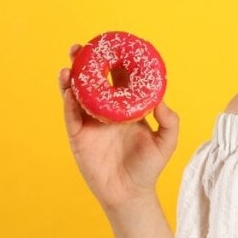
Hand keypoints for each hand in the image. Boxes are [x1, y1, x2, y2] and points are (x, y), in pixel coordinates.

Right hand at [58, 43, 179, 211]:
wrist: (130, 194)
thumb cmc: (149, 167)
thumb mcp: (166, 141)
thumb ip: (169, 120)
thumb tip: (160, 98)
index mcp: (127, 108)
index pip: (119, 79)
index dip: (115, 62)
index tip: (113, 44)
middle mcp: (107, 111)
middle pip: (94, 81)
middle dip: (86, 63)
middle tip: (81, 47)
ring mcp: (91, 122)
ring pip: (78, 95)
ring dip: (72, 78)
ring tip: (70, 63)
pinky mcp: (79, 136)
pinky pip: (72, 116)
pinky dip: (69, 102)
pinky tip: (69, 89)